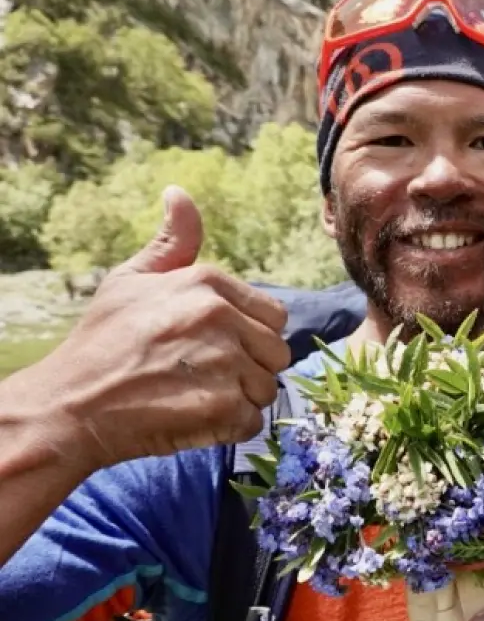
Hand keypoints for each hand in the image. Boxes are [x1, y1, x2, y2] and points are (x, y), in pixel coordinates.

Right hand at [26, 186, 290, 469]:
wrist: (71, 404)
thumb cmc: (101, 341)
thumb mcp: (131, 279)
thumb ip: (172, 242)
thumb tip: (180, 193)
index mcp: (207, 283)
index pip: (274, 315)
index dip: (250, 335)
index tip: (215, 347)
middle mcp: (221, 317)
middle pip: (276, 352)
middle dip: (250, 368)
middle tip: (203, 376)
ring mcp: (225, 363)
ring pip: (267, 388)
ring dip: (240, 399)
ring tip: (193, 395)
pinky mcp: (223, 406)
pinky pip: (252, 420)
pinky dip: (229, 426)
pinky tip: (194, 417)